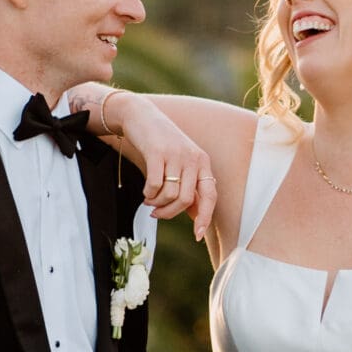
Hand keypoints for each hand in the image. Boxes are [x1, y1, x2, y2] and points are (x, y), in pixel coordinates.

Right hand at [97, 93, 216, 235]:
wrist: (141, 116)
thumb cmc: (162, 144)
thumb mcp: (181, 163)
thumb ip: (190, 186)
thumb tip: (197, 216)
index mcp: (202, 163)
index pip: (210, 196)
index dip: (205, 217)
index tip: (197, 235)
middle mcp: (193, 158)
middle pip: (186, 200)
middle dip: (169, 213)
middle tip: (156, 214)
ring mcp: (176, 154)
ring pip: (170, 194)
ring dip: (157, 204)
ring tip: (149, 202)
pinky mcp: (157, 152)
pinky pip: (155, 185)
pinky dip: (149, 194)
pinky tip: (145, 193)